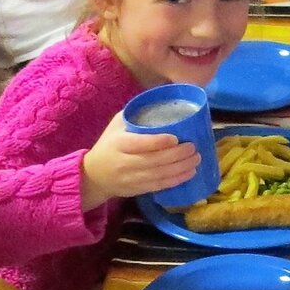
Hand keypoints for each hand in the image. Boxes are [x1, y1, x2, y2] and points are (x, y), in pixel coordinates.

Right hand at [80, 113, 200, 209]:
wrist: (94, 175)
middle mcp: (125, 162)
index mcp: (120, 144)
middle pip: (154, 160)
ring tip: (196, 159)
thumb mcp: (115, 126)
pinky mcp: (138, 189)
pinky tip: (189, 173)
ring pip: (160, 175)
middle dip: (177, 155)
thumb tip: (160, 100)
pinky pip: (159, 186)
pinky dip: (176, 180)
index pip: (140, 143)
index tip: (176, 138)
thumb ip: (134, 115)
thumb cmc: (109, 145)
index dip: (159, 142)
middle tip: (194, 148)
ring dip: (181, 168)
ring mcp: (132, 178)